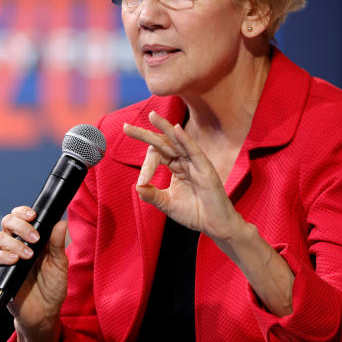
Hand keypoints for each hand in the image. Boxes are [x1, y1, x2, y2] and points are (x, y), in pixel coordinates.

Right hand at [0, 206, 68, 331]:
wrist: (44, 314)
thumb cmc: (52, 288)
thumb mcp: (59, 264)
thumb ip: (57, 243)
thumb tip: (61, 222)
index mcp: (30, 239)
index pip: (20, 217)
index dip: (23, 212)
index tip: (33, 215)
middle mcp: (15, 245)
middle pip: (7, 222)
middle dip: (20, 225)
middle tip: (35, 238)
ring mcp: (5, 258)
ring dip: (14, 243)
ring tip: (29, 255)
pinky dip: (3, 256)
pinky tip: (15, 260)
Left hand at [123, 111, 243, 243]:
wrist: (215, 225)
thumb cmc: (194, 213)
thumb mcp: (167, 204)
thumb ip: (152, 195)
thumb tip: (137, 187)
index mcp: (176, 167)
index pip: (157, 156)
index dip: (147, 166)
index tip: (142, 181)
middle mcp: (185, 161)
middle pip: (163, 142)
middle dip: (145, 134)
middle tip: (126, 127)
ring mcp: (196, 163)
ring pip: (178, 141)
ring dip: (164, 127)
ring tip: (152, 116)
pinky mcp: (206, 169)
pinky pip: (194, 151)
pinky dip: (185, 139)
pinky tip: (175, 129)